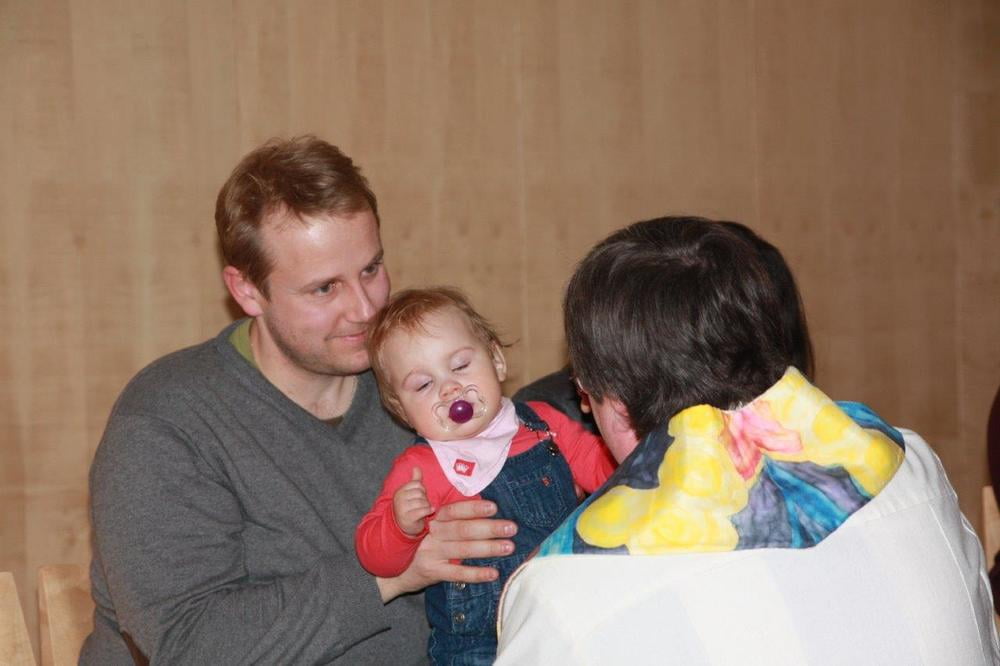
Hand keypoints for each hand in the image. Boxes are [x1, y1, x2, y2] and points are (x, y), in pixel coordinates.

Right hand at [377, 498, 516, 601]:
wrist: (389, 568)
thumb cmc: (411, 537)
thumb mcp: (413, 513)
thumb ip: (418, 491)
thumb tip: (415, 468)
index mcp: (431, 519)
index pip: (454, 511)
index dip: (473, 508)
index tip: (494, 506)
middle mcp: (432, 535)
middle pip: (463, 530)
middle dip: (489, 528)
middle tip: (511, 528)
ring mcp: (433, 554)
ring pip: (463, 551)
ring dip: (488, 548)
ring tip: (509, 546)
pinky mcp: (433, 573)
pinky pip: (457, 574)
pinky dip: (476, 574)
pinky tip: (493, 573)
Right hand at [393, 467, 433, 535]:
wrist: (403, 528)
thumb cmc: (409, 508)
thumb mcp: (411, 493)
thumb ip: (414, 480)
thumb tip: (416, 467)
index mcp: (400, 491)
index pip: (417, 484)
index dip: (422, 491)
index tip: (419, 497)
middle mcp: (399, 498)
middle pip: (421, 493)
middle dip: (424, 499)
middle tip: (421, 505)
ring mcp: (402, 508)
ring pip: (423, 502)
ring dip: (426, 507)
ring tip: (422, 511)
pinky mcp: (408, 518)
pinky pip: (424, 510)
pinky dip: (428, 511)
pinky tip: (428, 513)